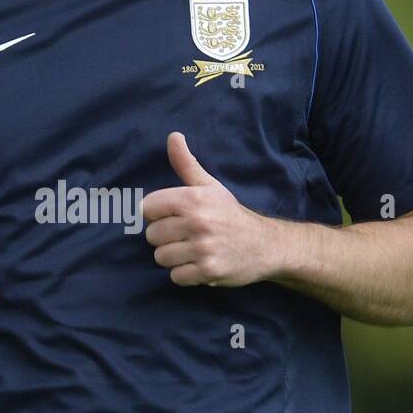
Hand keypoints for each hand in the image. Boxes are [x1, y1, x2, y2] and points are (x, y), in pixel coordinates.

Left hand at [142, 132, 284, 287]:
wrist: (265, 245)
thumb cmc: (230, 214)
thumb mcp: (210, 186)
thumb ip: (186, 164)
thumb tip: (173, 136)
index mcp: (193, 198)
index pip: (147, 208)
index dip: (157, 214)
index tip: (174, 217)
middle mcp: (197, 222)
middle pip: (152, 235)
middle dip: (166, 238)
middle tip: (186, 236)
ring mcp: (203, 248)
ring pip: (161, 257)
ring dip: (174, 258)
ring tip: (193, 251)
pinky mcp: (208, 271)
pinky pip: (176, 277)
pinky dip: (185, 275)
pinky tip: (199, 265)